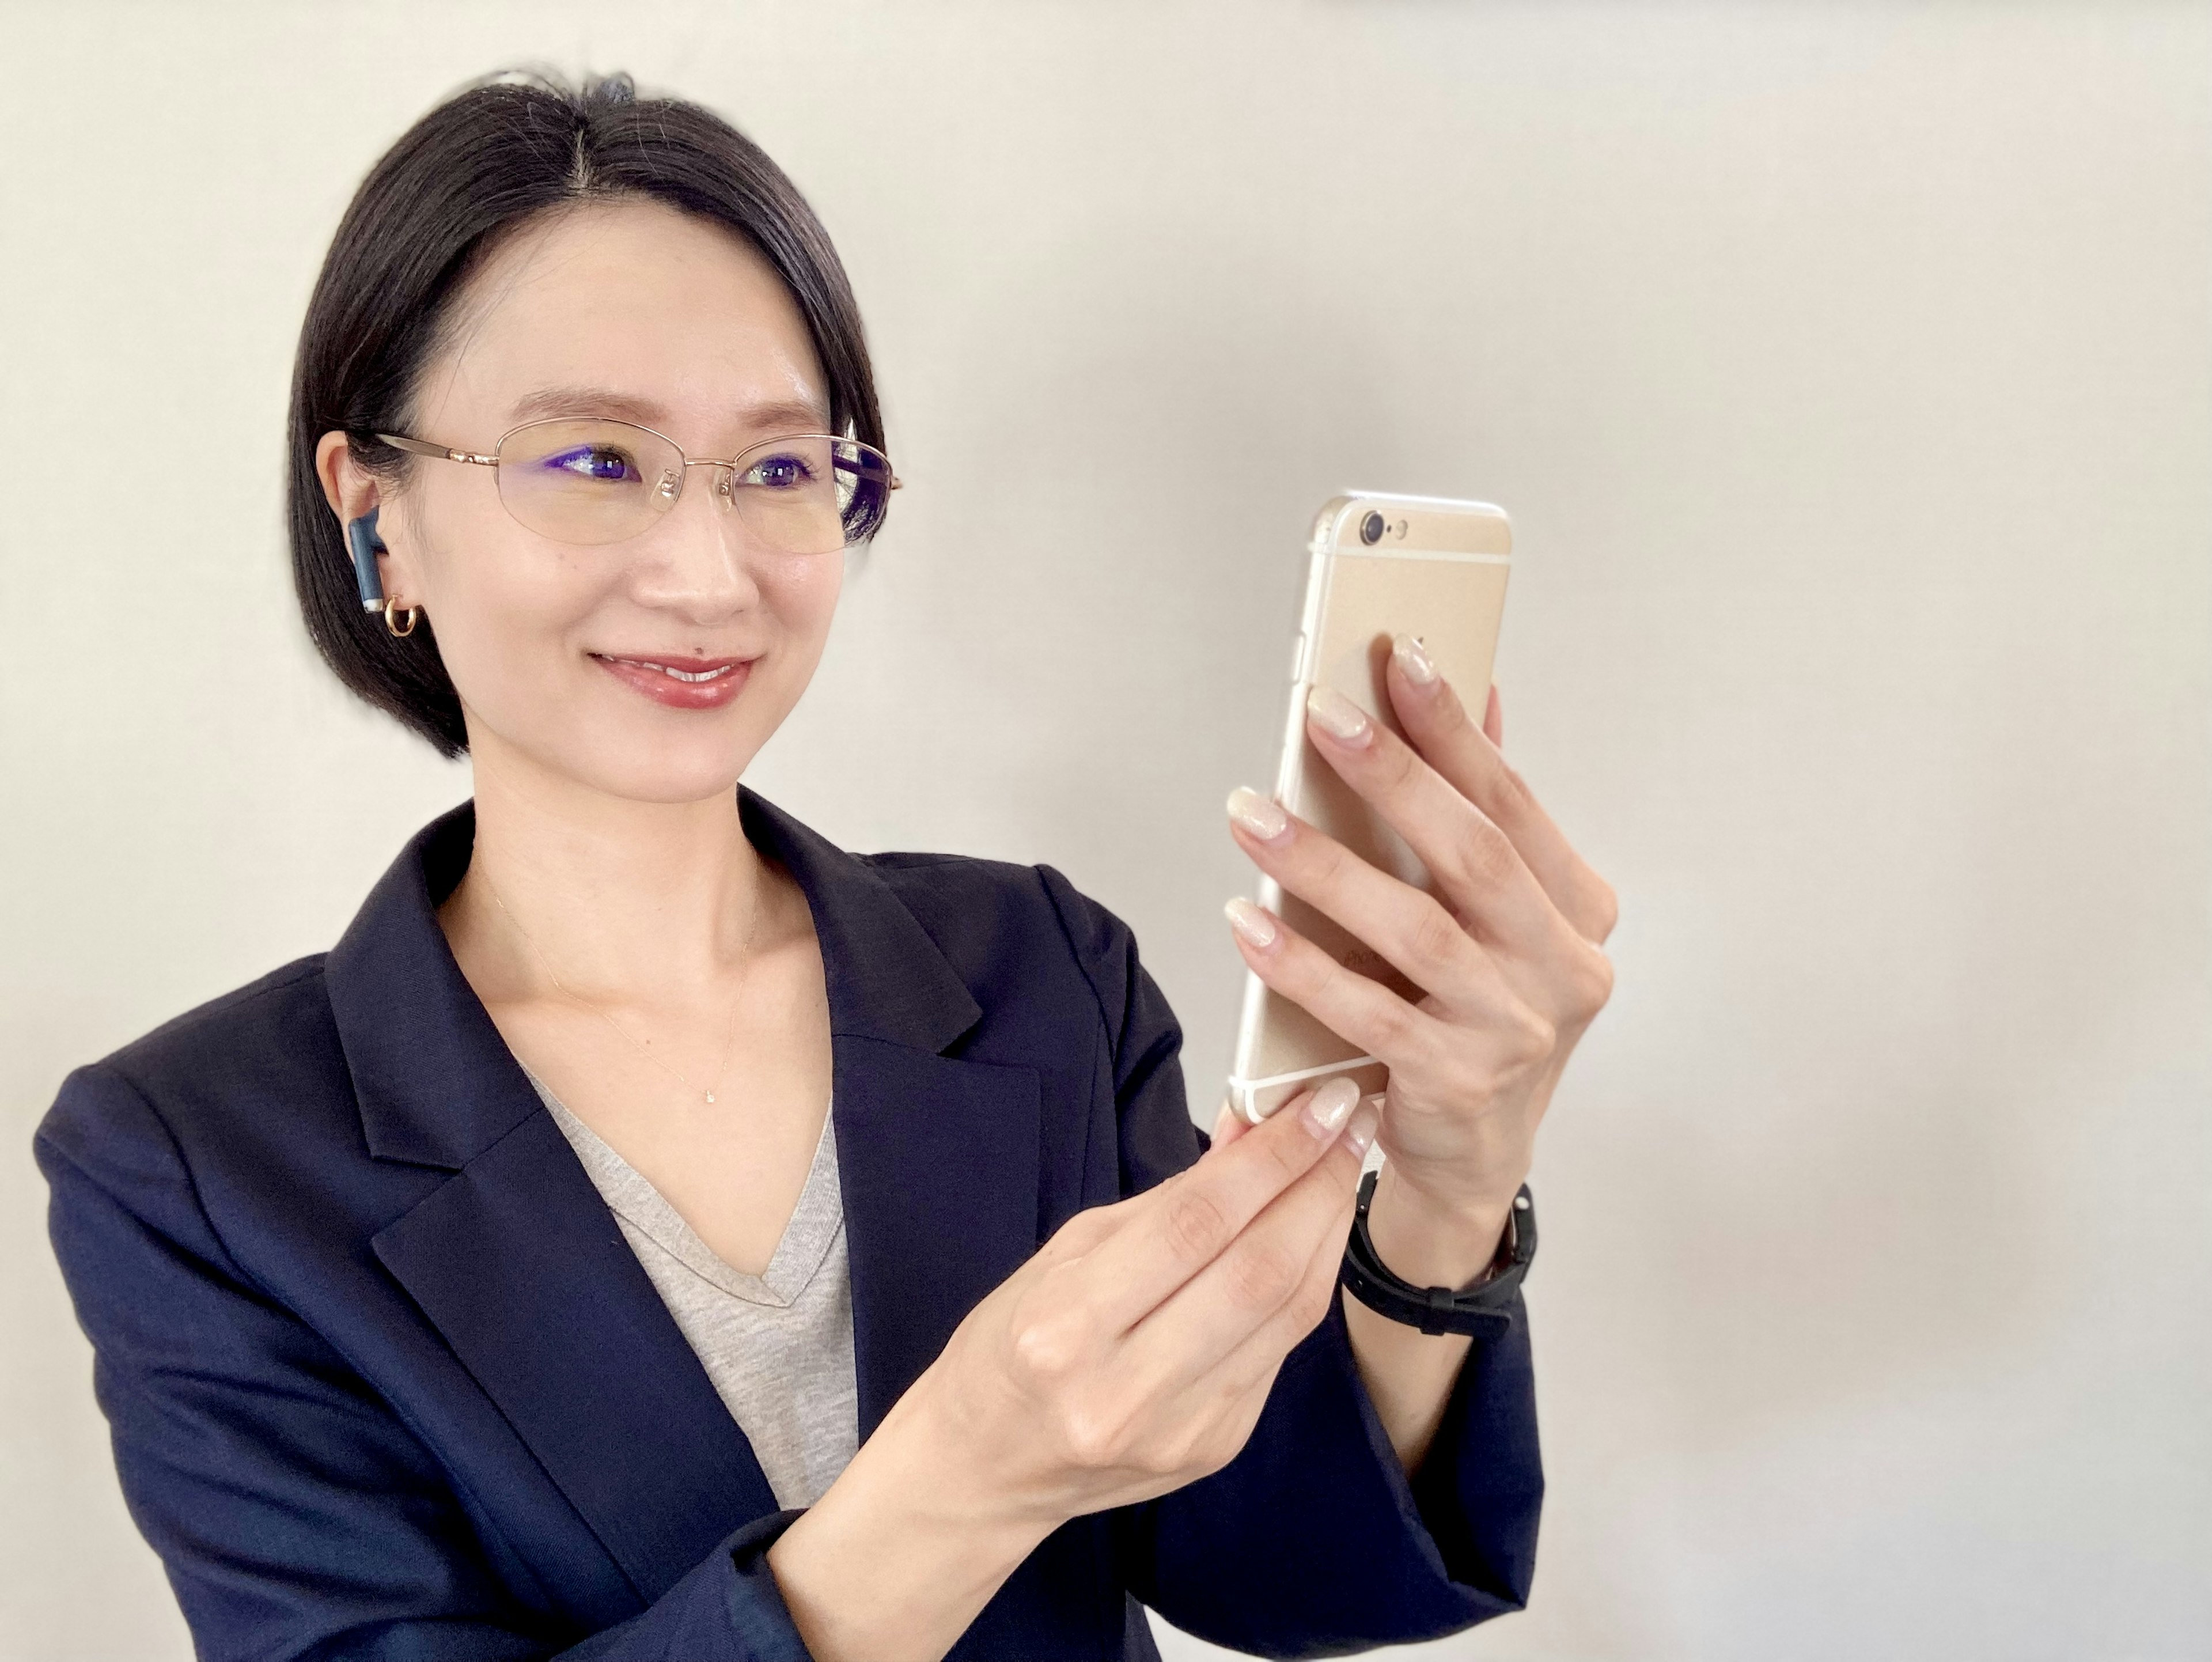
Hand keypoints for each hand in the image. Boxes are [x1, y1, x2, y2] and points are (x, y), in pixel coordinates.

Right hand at [768, 1079, 1377, 1661]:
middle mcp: (1125, 1388)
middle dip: (1317, 1186)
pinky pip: (1280, 1352)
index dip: (1271, 1157)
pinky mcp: (1216, 1448)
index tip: (1319, 1104)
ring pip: (1286, 1314)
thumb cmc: (1011, 1346)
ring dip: (1327, 1231)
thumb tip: (1252, 1134)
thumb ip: (1166, 1202)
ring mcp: (1179, 1429)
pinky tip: (1313, 1238)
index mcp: (1067, 1325)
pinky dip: (1305, 1285)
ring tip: (1343, 1170)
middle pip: (1256, 1271)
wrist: (986, 1468)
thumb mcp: (1064, 1254)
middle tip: (1349, 1127)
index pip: (1196, 1224)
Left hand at [1223, 635, 1615, 1255]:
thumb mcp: (1500, 917)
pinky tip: (1247, 922)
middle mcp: (1562, 967)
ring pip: (1414, 930)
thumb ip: (1487, 817)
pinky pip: (1365, 1011)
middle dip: (1393, 774)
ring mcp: (1515, 1029)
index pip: (1511, 802)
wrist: (1474, 1154)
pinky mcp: (1457, 1082)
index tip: (1402, 658)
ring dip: (1323, 865)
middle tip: (1320, 713)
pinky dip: (1300, 965)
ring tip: (1251, 814)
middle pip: (1471, 854)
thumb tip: (1478, 698)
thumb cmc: (1479, 1015)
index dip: (1457, 729)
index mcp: (1578, 910)